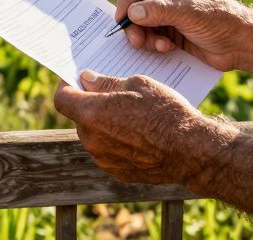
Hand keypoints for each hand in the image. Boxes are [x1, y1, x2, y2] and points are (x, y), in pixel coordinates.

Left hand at [53, 70, 219, 184]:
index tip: (78, 81)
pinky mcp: (118, 172)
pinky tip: (140, 135)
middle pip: (80, 117)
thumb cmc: (164, 111)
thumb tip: (87, 80)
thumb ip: (106, 83)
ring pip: (95, 136)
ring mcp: (104, 160)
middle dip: (91, 105)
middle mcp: (92, 140)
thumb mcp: (137, 83)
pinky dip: (117, 142)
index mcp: (92, 114)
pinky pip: (109, 152)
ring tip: (132, 116)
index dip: (67, 86)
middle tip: (114, 95)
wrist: (190, 149)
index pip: (62, 99)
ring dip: (105, 125)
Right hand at [115, 0, 252, 71]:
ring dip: (144, 38)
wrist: (242, 45)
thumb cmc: (222, 20)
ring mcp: (168, 17)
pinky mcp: (170, 35)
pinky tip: (167, 49)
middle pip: (135, 6)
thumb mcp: (191, 13)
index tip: (122, 19)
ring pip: (140, 25)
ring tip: (160, 47)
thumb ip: (160, 12)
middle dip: (133, 25)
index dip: (126, 0)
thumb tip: (131, 13)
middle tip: (136, 41)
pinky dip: (153, 46)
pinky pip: (150, 39)